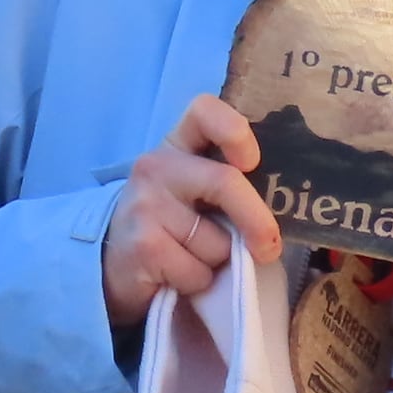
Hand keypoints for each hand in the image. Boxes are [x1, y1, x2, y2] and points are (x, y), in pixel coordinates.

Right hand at [101, 93, 280, 327]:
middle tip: (268, 247)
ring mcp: (145, 205)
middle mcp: (156, 166)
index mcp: (176, 145)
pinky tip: (175, 275)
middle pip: (225, 183)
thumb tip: (279, 210)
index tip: (251, 162)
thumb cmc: (169, 226)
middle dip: (257, 221)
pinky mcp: (144, 246)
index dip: (235, 131)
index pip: (204, 110)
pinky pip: (199, 271)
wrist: (113, 267)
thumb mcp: (193, 194)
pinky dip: (199, 282)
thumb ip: (227, 187)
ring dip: (218, 260)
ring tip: (191, 257)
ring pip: (216, 241)